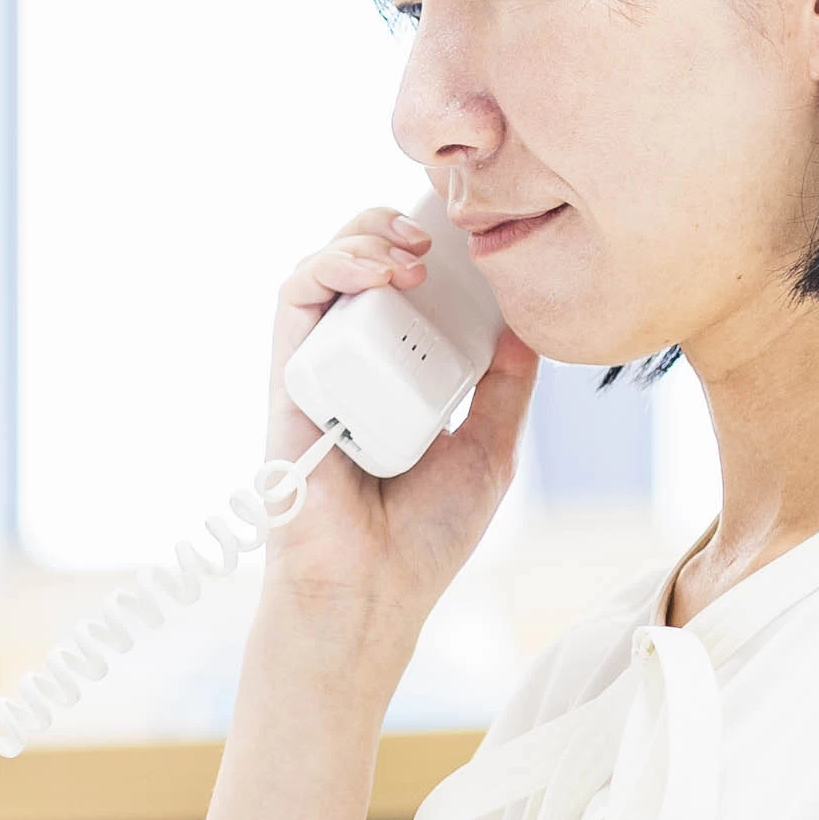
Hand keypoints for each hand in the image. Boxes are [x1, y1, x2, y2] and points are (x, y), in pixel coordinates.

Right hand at [259, 206, 537, 651]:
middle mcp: (353, 363)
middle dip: (392, 229)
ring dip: (363, 238)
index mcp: (398, 376)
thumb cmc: (424, 535)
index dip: (428, 250)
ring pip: (321, 267)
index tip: (470, 240)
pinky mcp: (289, 377)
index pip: (403, 291)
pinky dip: (330, 266)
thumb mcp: (489, 447)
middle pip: (358, 263)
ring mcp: (319, 367)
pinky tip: (378, 274)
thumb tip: (529, 324)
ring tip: (409, 257)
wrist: (374, 590)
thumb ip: (505, 387)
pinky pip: (293, 300)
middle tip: (436, 242)